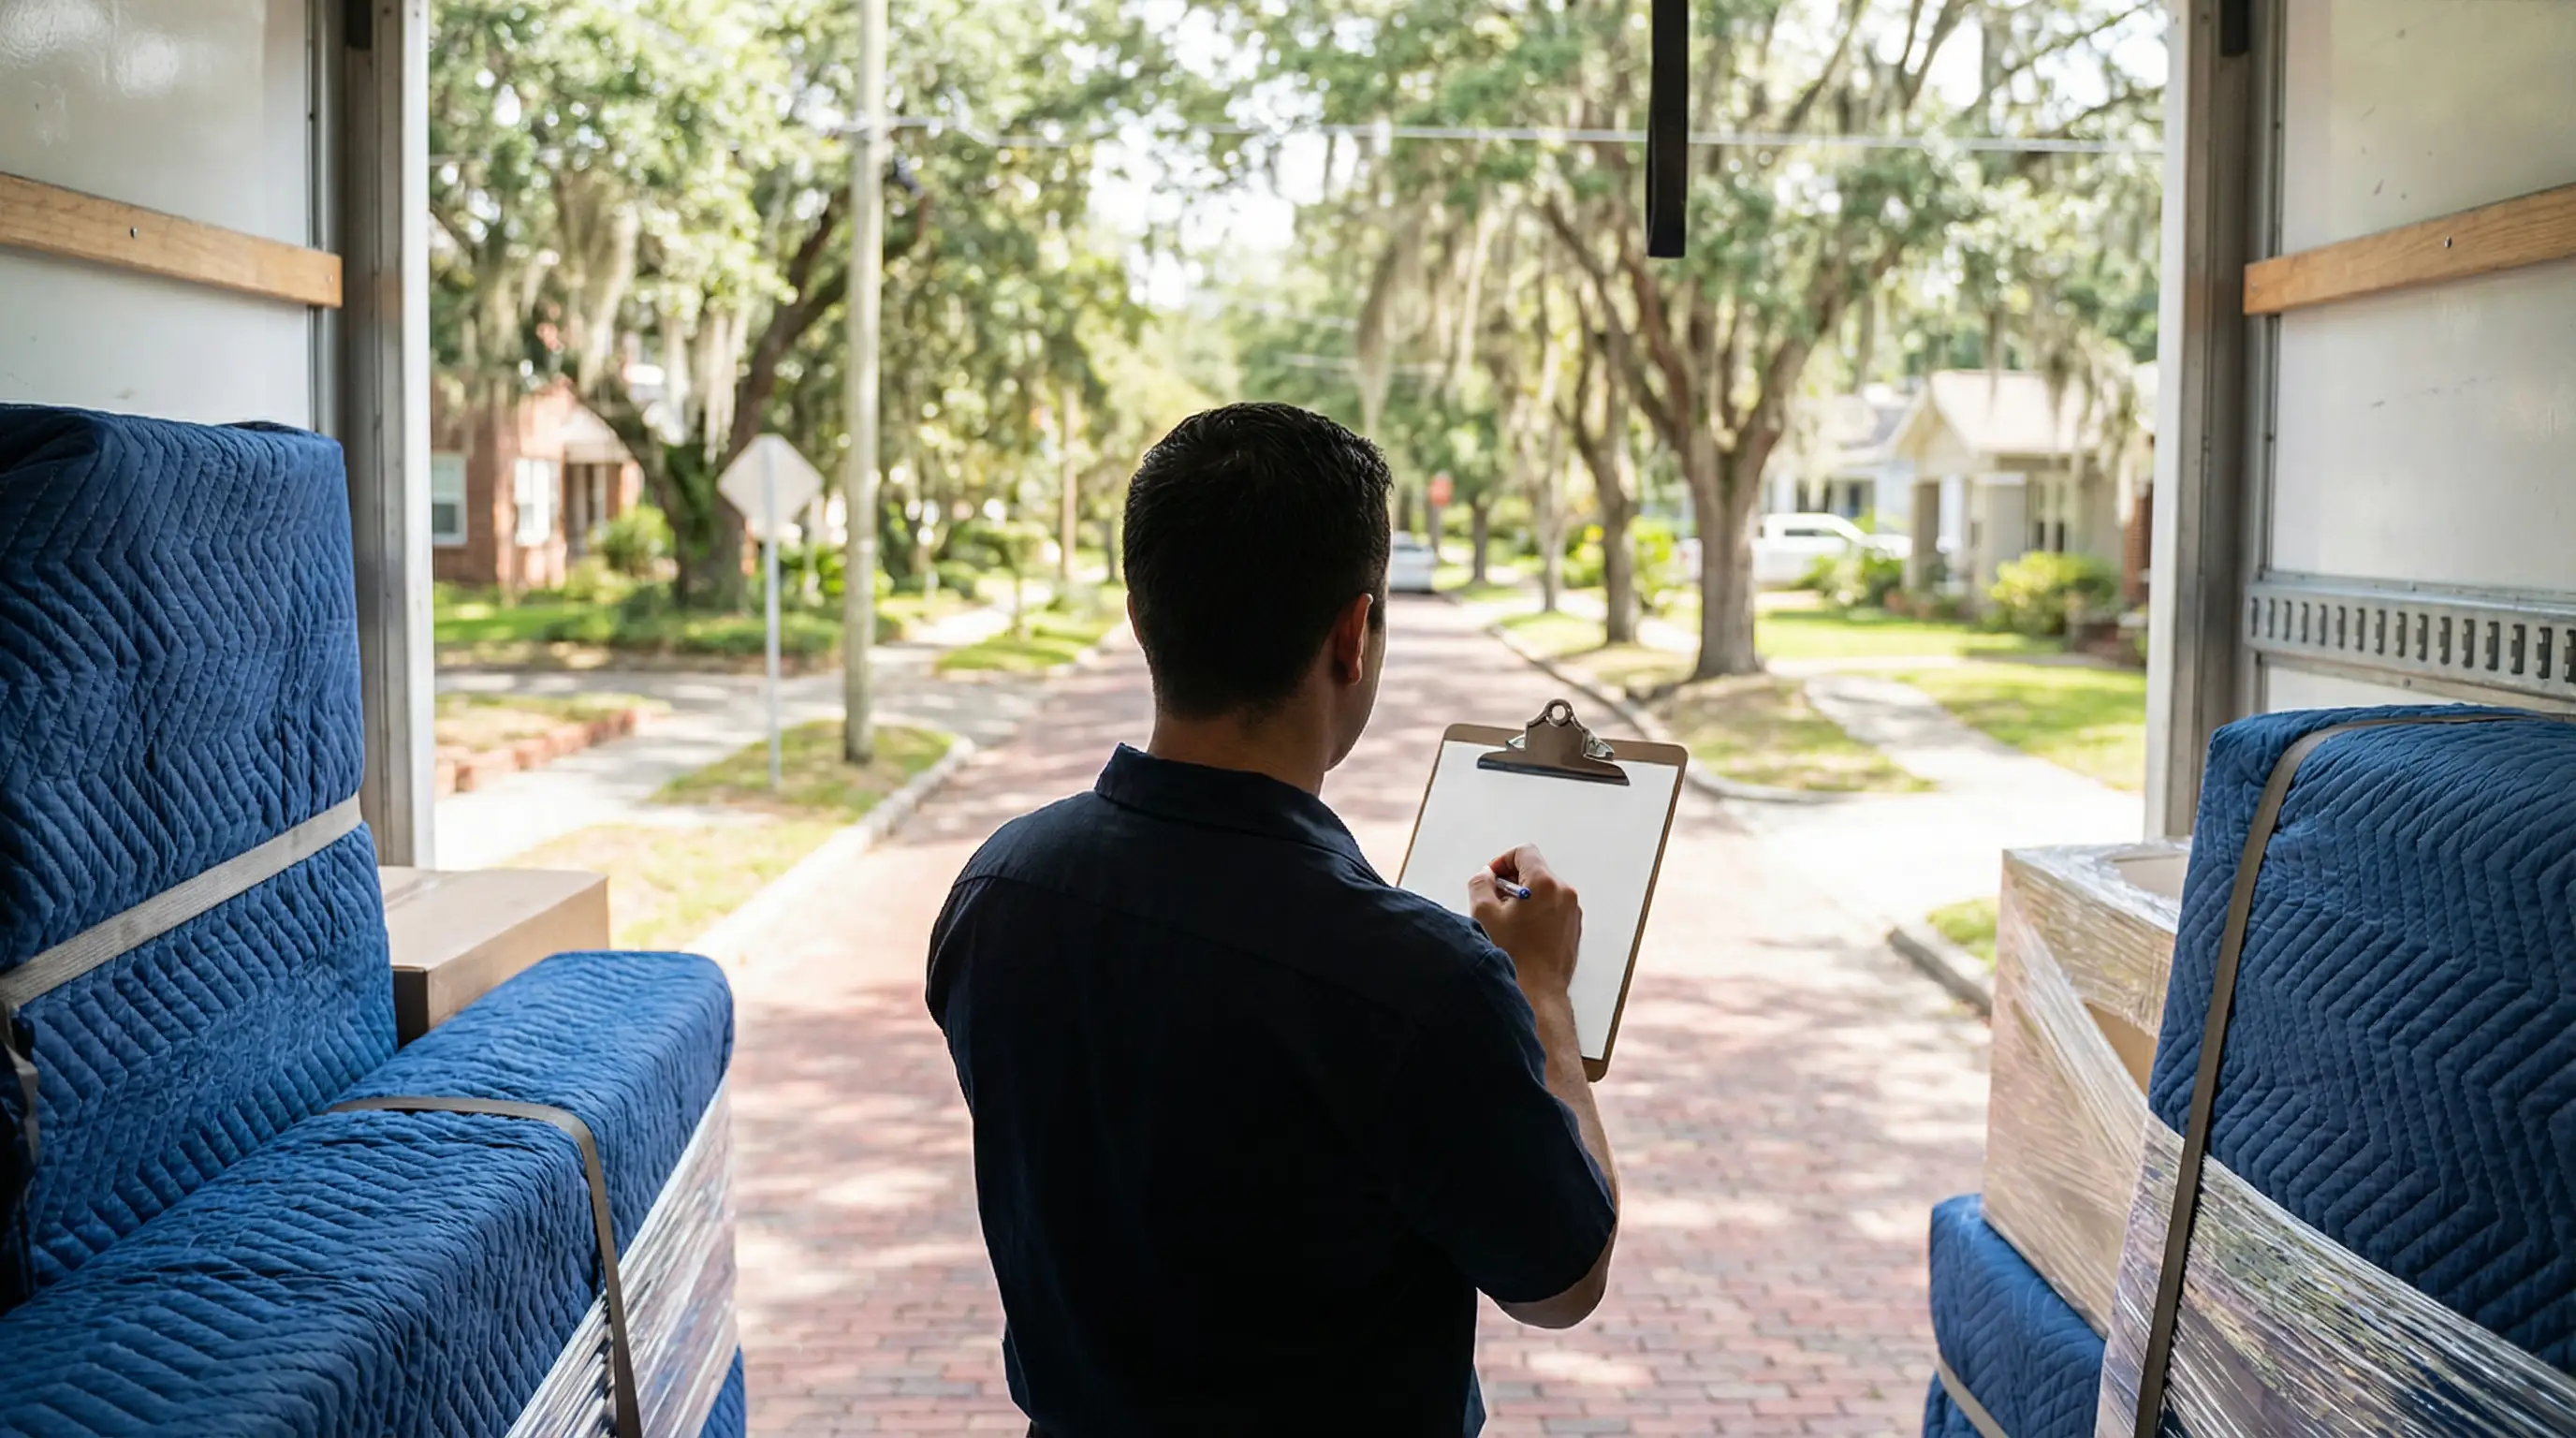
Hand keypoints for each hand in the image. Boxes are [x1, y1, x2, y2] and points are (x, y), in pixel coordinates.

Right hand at [1467, 845, 1582, 1002]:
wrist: (1538, 992)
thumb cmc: (1514, 956)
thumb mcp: (1483, 914)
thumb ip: (1481, 884)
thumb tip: (1486, 876)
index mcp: (1544, 883)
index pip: (1524, 852)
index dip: (1503, 861)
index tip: (1492, 879)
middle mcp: (1563, 893)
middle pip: (1535, 870)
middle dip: (1512, 881)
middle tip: (1494, 902)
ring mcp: (1572, 911)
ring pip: (1544, 889)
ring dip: (1524, 897)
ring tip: (1508, 922)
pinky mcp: (1573, 927)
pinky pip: (1553, 907)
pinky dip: (1537, 911)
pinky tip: (1522, 933)